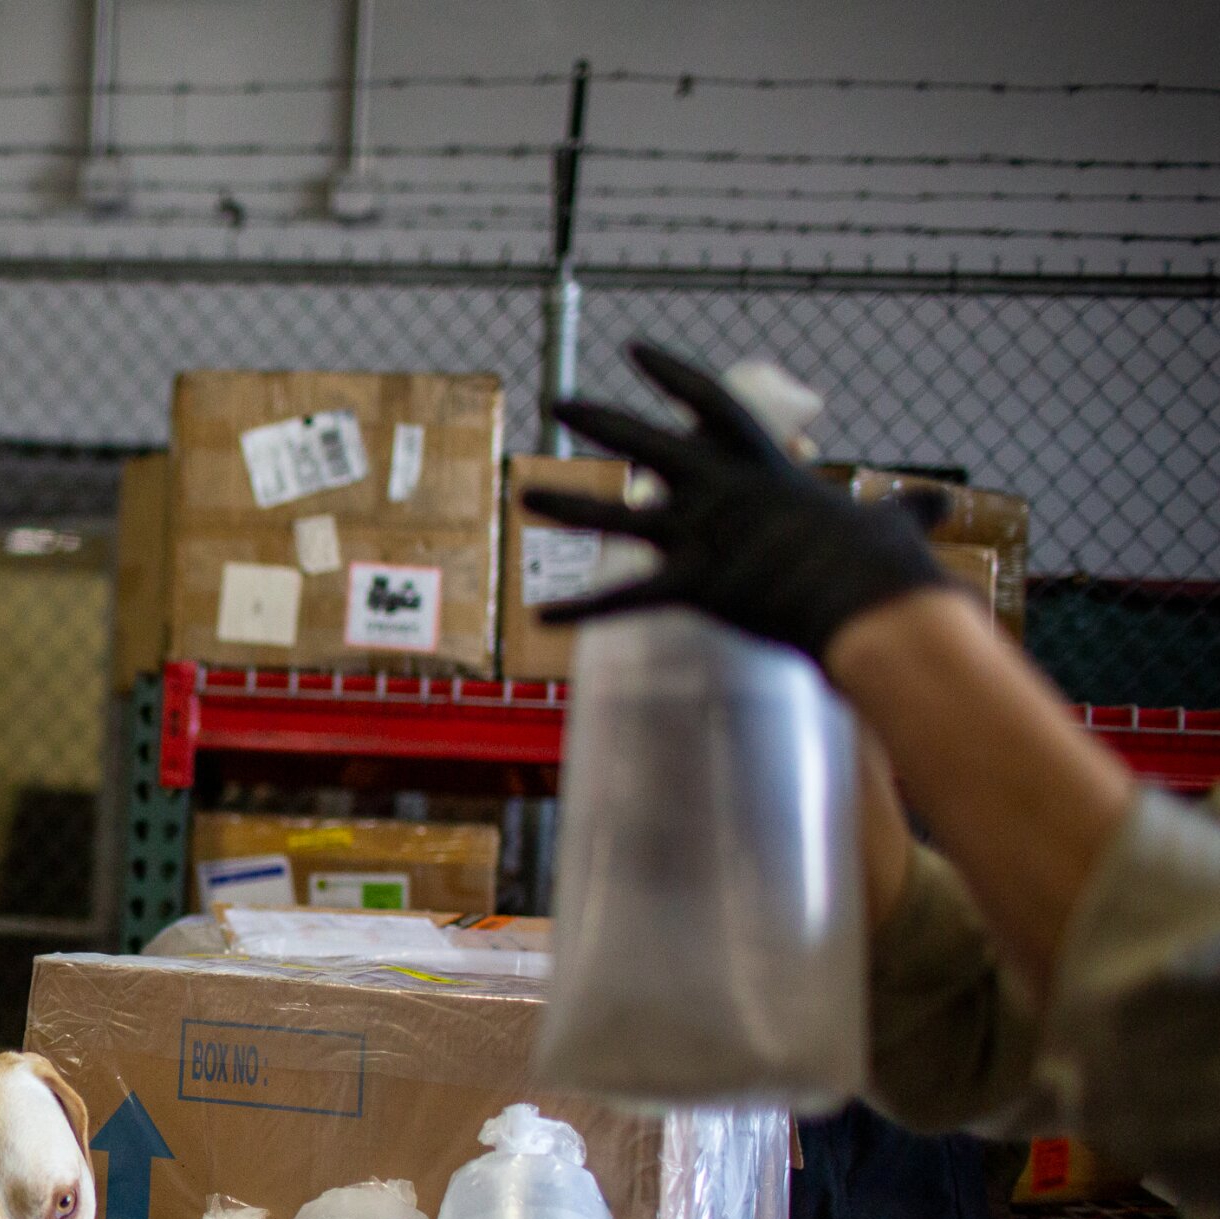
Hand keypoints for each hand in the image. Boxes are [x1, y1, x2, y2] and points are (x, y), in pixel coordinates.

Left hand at [527, 341, 954, 662]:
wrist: (874, 608)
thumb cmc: (885, 568)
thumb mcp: (895, 524)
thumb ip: (904, 511)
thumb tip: (942, 505)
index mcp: (765, 471)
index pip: (712, 405)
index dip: (672, 374)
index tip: (634, 349)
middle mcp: (724, 493)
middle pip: (651, 445)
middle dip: (603, 421)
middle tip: (559, 402)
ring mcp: (704, 538)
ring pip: (619, 516)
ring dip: (569, 505)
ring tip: (523, 495)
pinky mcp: (694, 587)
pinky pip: (626, 602)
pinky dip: (583, 613)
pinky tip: (540, 620)